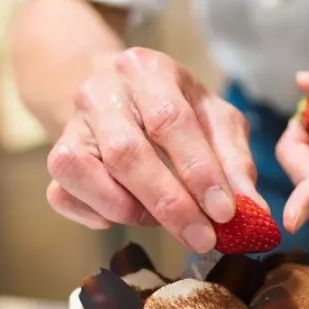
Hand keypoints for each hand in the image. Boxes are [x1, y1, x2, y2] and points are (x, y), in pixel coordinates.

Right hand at [46, 47, 263, 252]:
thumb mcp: (214, 119)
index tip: (224, 212)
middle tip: (201, 238)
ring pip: (83, 174)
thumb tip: (253, 212)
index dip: (198, 171)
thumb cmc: (176, 108)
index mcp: (147, 70)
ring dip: (129, 209)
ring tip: (165, 221)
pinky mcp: (55, 155)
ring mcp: (71, 124)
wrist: (119, 93)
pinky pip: (63, 195)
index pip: (170, 121)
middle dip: (169, 203)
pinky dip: (97, 215)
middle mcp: (100, 91)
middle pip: (126, 153)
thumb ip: (235, 161)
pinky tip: (128, 213)